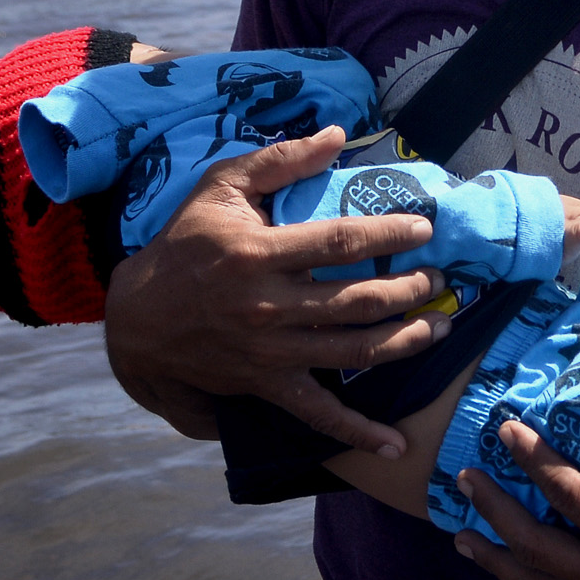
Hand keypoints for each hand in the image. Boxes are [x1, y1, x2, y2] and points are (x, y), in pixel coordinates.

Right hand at [103, 125, 452, 455]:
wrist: (140, 318)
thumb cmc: (187, 244)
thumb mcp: (221, 187)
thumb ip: (279, 161)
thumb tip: (337, 134)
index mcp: (258, 252)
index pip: (340, 242)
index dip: (389, 236)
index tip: (424, 230)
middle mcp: (267, 305)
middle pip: (357, 301)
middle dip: (409, 290)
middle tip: (439, 278)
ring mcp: (269, 352)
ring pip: (352, 352)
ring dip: (405, 341)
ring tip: (439, 326)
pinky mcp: (266, 385)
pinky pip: (319, 414)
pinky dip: (358, 433)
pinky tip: (395, 445)